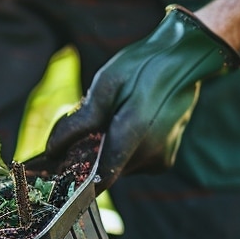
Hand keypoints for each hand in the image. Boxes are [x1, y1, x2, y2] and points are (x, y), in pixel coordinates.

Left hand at [46, 6, 239, 186]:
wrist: (185, 58)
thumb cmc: (142, 66)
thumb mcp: (105, 84)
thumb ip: (79, 121)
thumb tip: (53, 149)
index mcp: (135, 134)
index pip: (98, 180)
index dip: (74, 179)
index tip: (58, 168)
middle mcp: (151, 154)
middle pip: (105, 171)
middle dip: (88, 156)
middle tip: (84, 129)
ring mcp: (160, 159)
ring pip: (118, 167)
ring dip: (106, 151)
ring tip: (111, 121)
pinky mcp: (165, 160)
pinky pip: (133, 163)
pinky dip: (123, 150)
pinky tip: (127, 125)